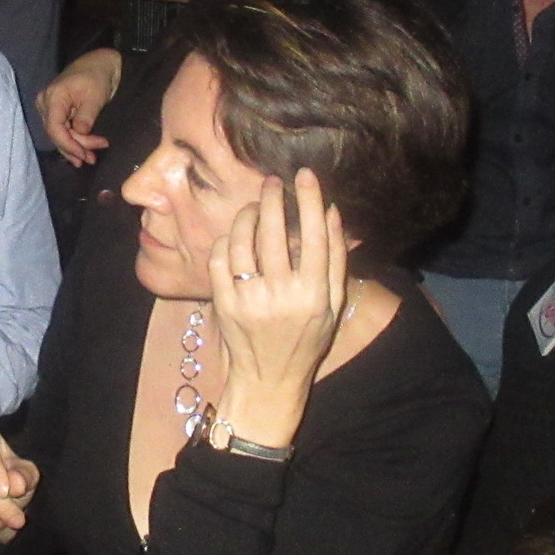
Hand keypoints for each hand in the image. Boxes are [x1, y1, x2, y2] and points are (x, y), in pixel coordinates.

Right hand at [37, 49, 121, 165]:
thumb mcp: (96, 97)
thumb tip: (79, 134)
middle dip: (75, 147)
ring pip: (58, 135)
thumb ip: (86, 117)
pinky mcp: (55, 111)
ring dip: (74, 147)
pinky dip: (73, 141)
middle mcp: (45, 103)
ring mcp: (48, 107)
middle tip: (94, 157)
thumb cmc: (97, 76)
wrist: (99, 64)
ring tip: (91, 158)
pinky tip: (84, 151)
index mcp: (53, 97)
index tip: (84, 155)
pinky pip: (61, 130)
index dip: (68, 145)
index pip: (54, 128)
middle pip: (56, 134)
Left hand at [205, 169, 346, 451]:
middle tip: (272, 182)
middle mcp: (280, 294)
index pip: (313, 235)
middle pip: (273, 231)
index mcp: (313, 293)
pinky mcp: (224, 304)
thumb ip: (335, 258)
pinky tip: (235, 234)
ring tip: (254, 206)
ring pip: (242, 241)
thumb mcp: (332, 303)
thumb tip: (333, 212)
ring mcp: (248, 299)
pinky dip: (226, 240)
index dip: (309, 200)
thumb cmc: (307, 338)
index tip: (305, 175)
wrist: (269, 378)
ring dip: (247, 215)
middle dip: (273, 198)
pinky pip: (219, 260)